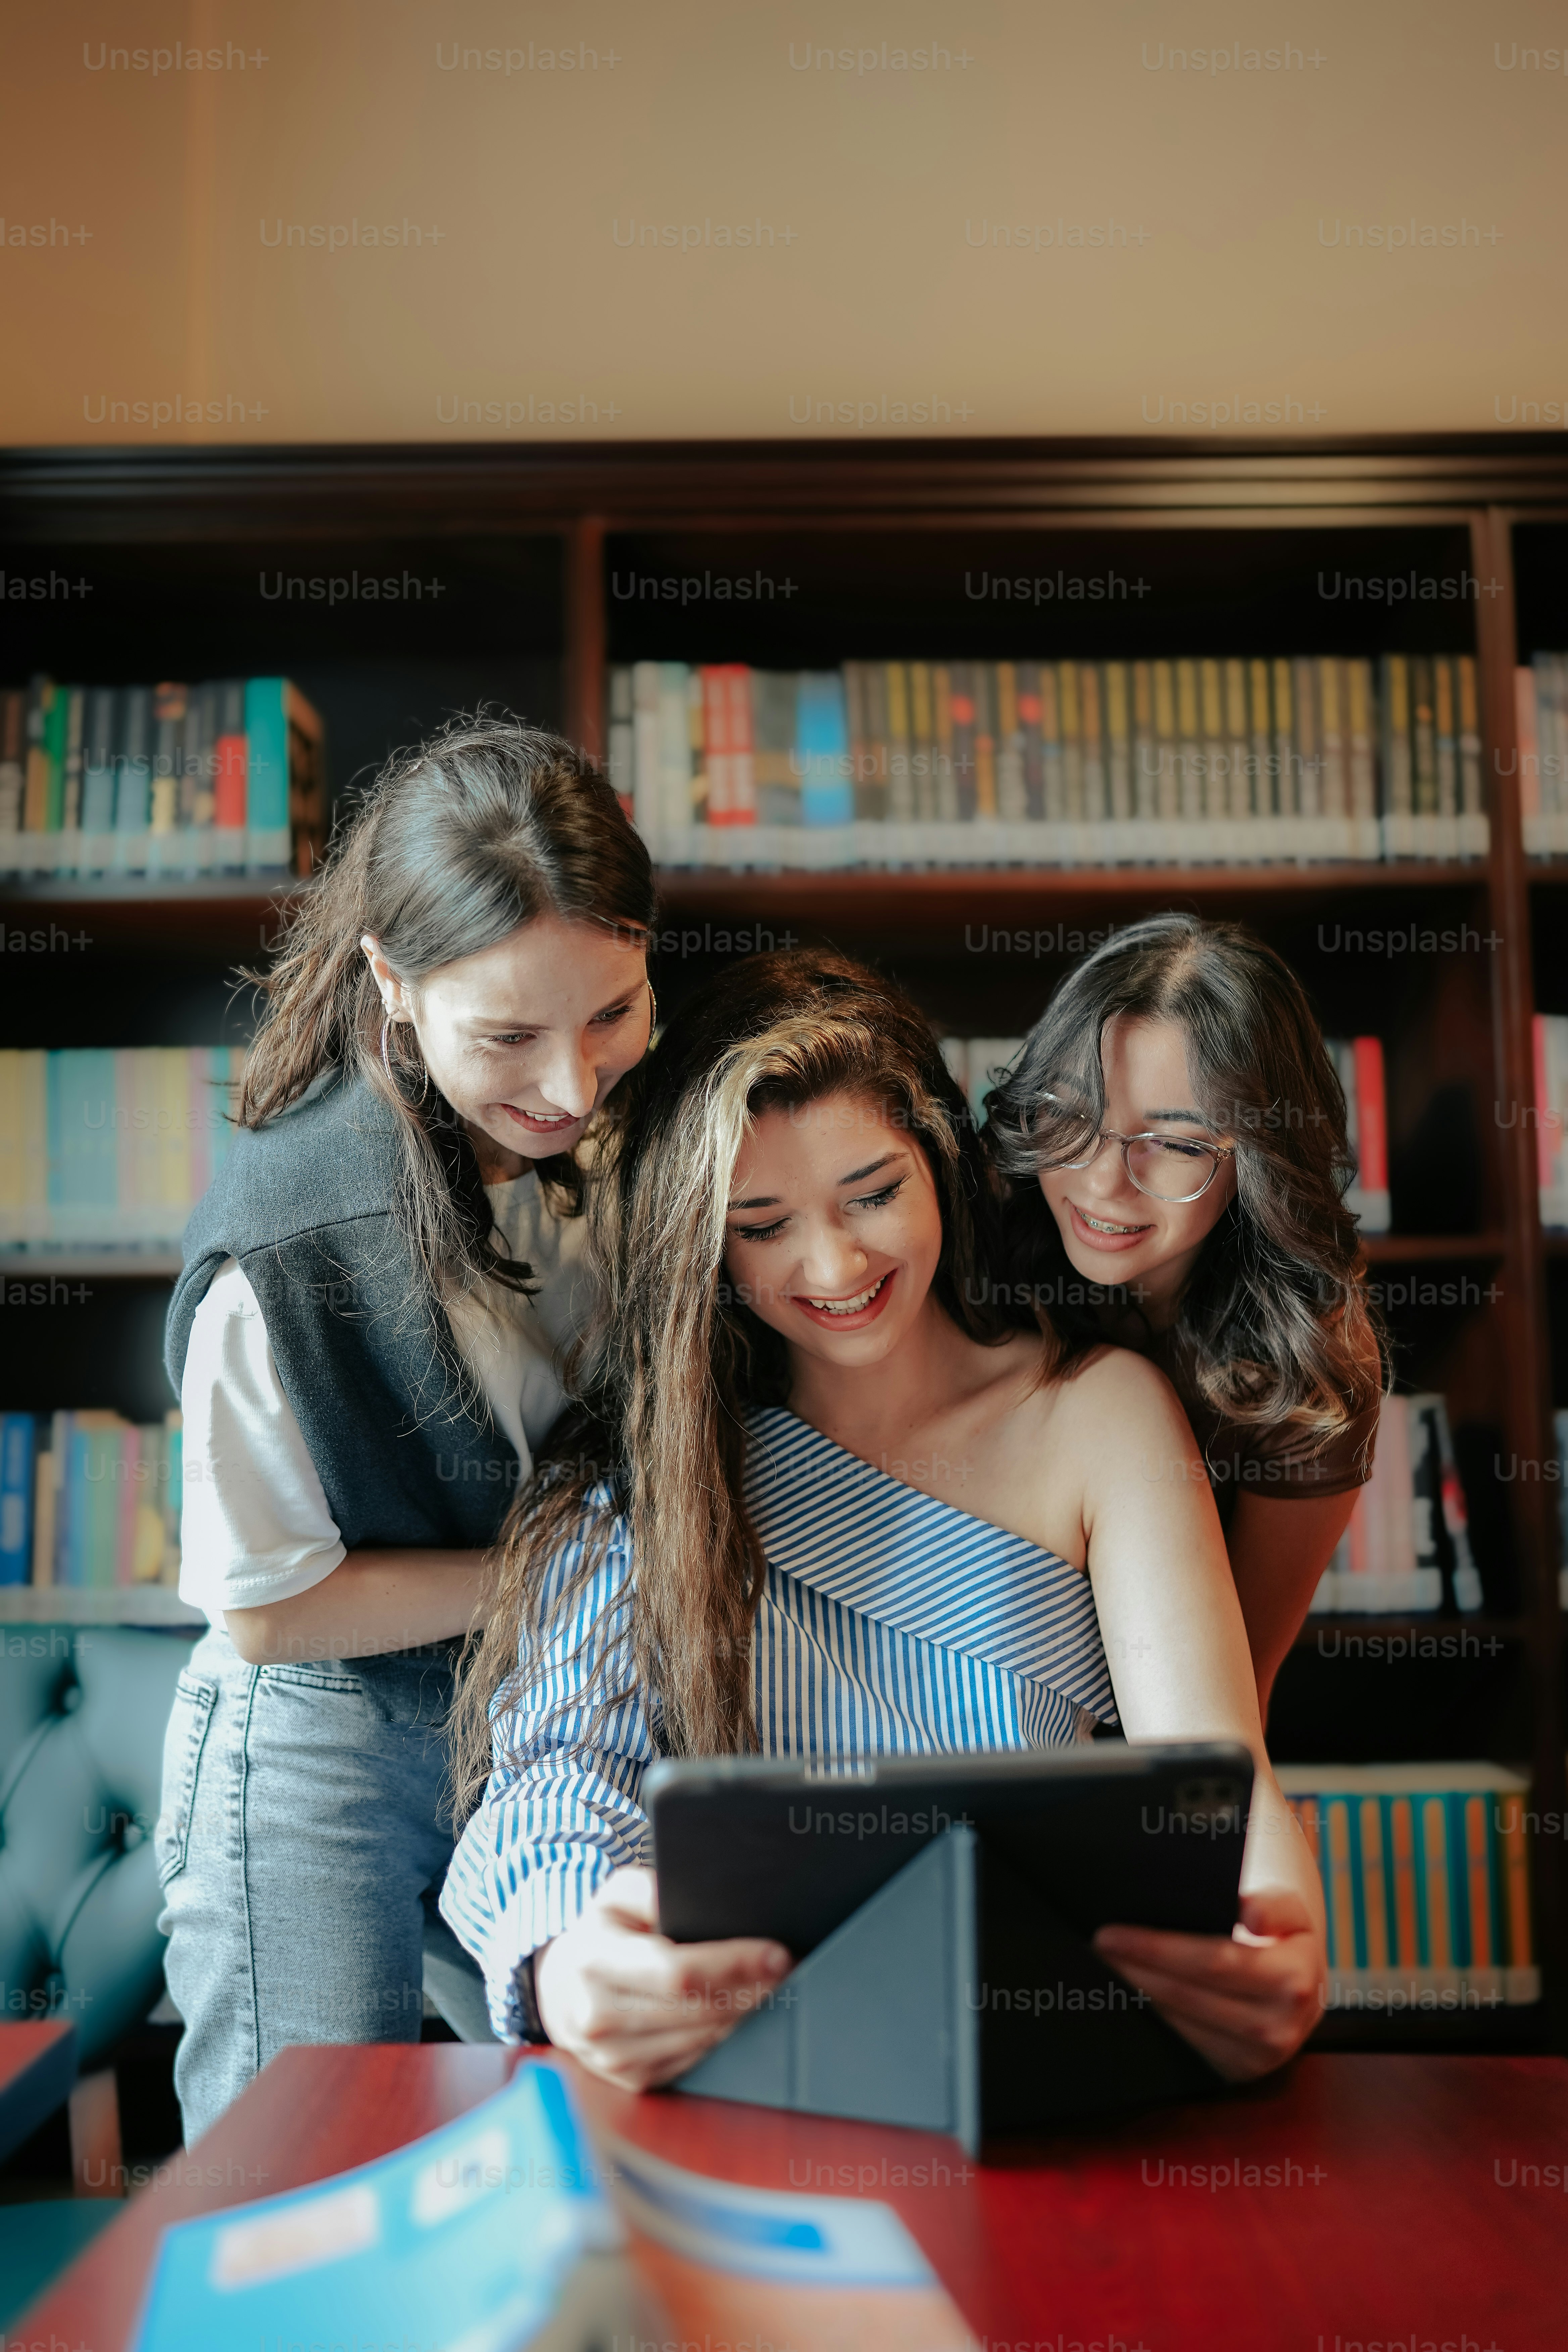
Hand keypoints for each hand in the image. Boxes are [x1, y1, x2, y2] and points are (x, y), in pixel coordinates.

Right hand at [533, 1866, 793, 2091]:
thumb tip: (697, 1904)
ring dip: (747, 2014)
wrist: (562, 1989)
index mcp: (594, 1963)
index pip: (677, 1973)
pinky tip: (744, 2010)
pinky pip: (695, 2059)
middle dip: (753, 1988)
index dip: (733, 1965)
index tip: (777, 1953)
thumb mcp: (617, 1895)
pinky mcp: (633, 2081)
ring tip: (776, 1986)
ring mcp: (614, 2058)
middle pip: (697, 2011)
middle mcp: (598, 2018)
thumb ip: (652, 1891)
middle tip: (789, 1967)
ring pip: (702, 2039)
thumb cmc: (601, 1933)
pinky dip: (726, 2034)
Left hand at [1091, 1888, 1324, 2081]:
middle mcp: (1278, 2029)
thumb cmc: (1288, 1942)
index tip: (1110, 1933)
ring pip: (1181, 2024)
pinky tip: (1129, 1997)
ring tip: (1103, 1968)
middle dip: (1136, 1970)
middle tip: (1095, 1947)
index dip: (1158, 1948)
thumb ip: (1275, 1906)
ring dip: (1139, 1996)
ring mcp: (1257, 2059)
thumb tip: (1250, 1914)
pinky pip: (1185, 2044)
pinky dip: (1154, 2020)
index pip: (1214, 1961)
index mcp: (1293, 1982)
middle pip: (1188, 1995)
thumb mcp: (1294, 1914)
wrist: (1304, 1992)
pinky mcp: (1238, 2074)